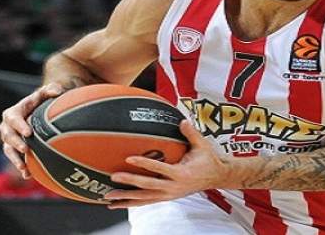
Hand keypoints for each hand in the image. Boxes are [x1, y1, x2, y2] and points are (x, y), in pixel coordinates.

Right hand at [0, 82, 66, 178]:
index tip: (28, 132)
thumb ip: (50, 89)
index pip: (13, 119)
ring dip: (15, 160)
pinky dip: (21, 167)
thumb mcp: (45, 94)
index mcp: (13, 113)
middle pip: (7, 136)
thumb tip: (57, 90)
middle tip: (25, 149)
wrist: (36, 112)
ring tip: (23, 168)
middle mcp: (8, 127)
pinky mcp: (13, 150)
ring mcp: (9, 140)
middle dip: (15, 143)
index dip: (19, 126)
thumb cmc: (42, 102)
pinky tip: (28, 176)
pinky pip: (15, 159)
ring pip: (8, 151)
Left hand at [105, 120, 228, 208]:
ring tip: (108, 196)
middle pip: (148, 186)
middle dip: (130, 182)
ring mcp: (169, 194)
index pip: (160, 168)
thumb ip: (191, 133)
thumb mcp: (202, 145)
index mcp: (182, 173)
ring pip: (144, 198)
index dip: (145, 164)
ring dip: (125, 198)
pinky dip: (131, 203)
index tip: (129, 158)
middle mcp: (174, 187)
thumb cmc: (209, 160)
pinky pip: (146, 202)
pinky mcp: (166, 198)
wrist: (217, 177)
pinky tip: (117, 204)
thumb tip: (181, 121)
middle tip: (114, 176)